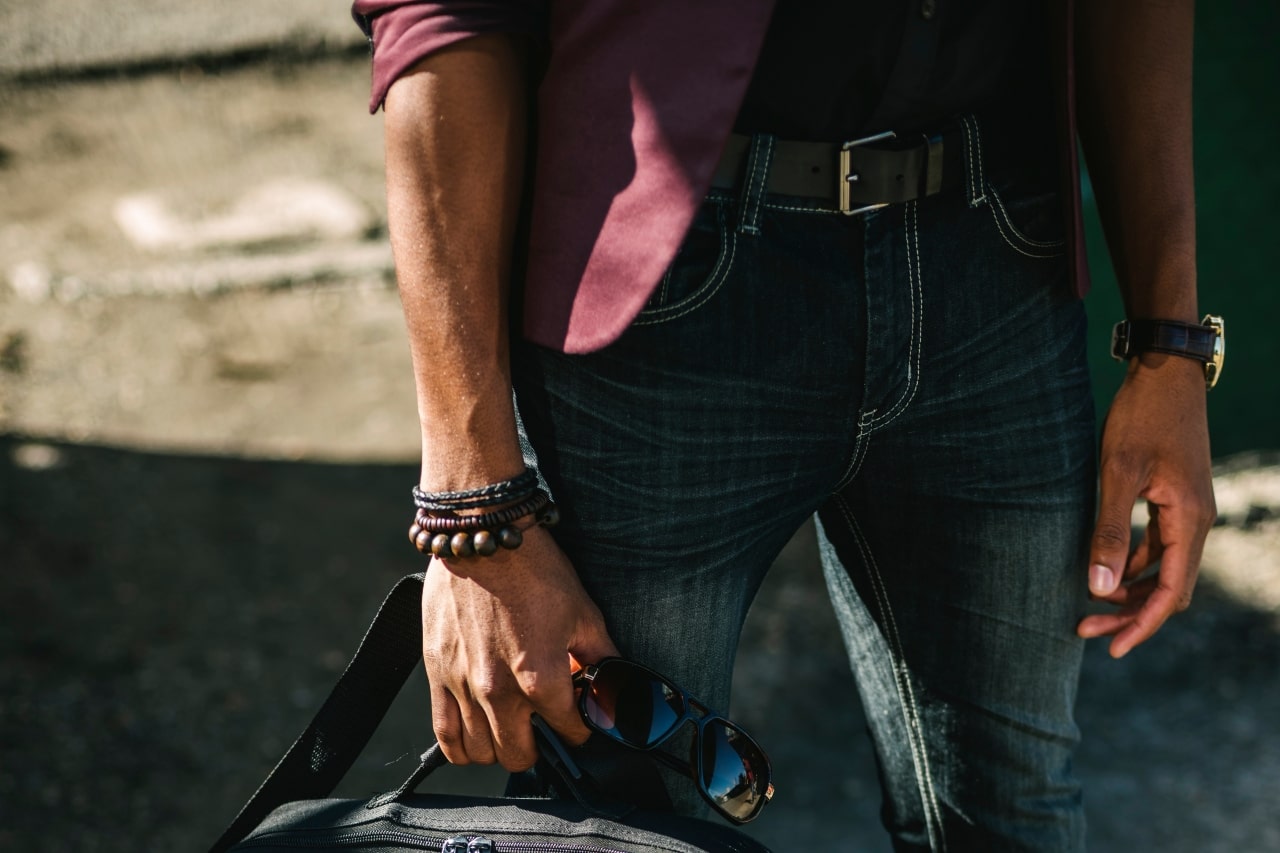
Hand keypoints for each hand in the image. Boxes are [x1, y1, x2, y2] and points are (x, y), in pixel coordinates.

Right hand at [421, 524, 618, 770]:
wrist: (481, 535)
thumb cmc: (533, 568)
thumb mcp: (583, 612)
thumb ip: (601, 657)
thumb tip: (615, 682)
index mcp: (541, 677)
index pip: (569, 732)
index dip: (581, 730)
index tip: (580, 721)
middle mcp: (499, 690)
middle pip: (520, 756)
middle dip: (540, 748)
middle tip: (546, 728)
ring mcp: (463, 685)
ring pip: (481, 753)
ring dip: (500, 748)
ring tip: (512, 730)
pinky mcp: (436, 674)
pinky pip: (444, 735)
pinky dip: (461, 747)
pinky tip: (475, 739)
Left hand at [1077, 354, 1215, 656]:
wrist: (1164, 373)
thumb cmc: (1141, 417)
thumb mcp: (1117, 473)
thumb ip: (1109, 530)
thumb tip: (1098, 587)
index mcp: (1189, 521)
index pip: (1171, 591)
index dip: (1142, 623)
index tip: (1113, 649)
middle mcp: (1195, 522)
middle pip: (1167, 587)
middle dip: (1129, 613)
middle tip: (1083, 629)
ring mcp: (1186, 511)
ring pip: (1160, 568)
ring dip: (1127, 590)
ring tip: (1086, 607)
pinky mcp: (1172, 499)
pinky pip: (1155, 546)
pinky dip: (1130, 564)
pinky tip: (1100, 569)